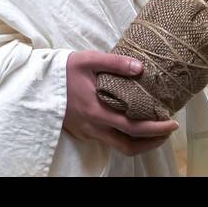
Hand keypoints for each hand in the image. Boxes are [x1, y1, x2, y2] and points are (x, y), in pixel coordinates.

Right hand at [62, 50, 180, 156]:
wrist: (34, 84)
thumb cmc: (61, 71)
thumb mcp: (88, 60)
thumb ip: (115, 63)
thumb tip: (141, 68)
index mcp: (97, 111)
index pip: (133, 128)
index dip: (156, 129)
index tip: (173, 123)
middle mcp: (93, 127)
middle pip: (129, 146)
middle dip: (152, 141)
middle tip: (168, 130)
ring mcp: (87, 132)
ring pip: (119, 146)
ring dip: (139, 143)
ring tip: (154, 130)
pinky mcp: (82, 132)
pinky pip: (108, 140)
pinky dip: (125, 137)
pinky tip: (131, 124)